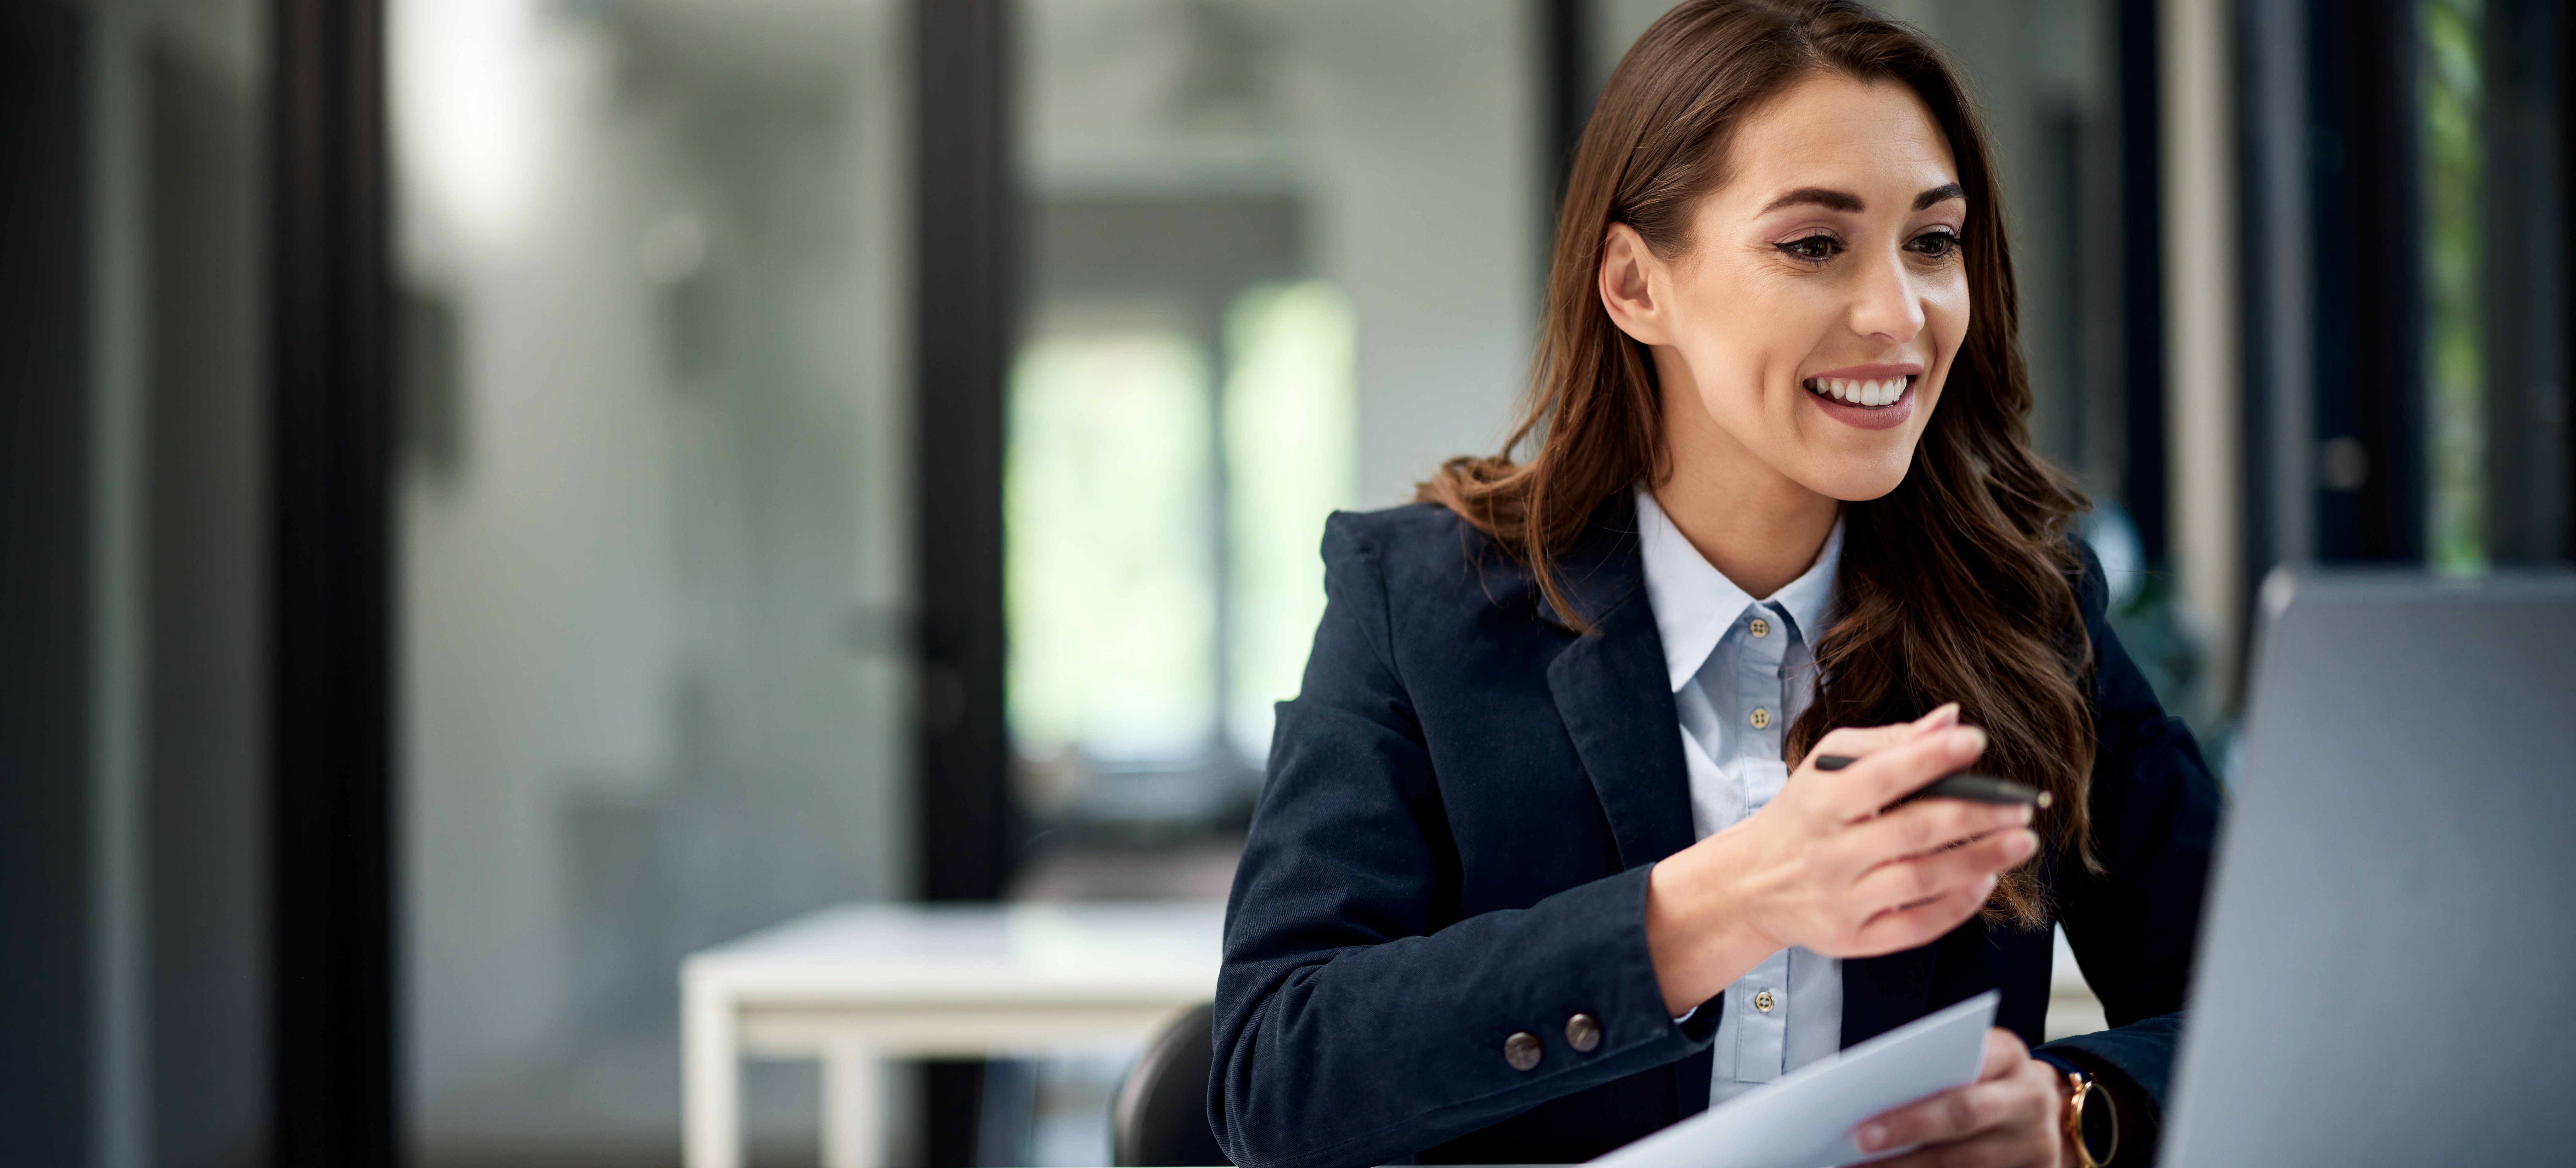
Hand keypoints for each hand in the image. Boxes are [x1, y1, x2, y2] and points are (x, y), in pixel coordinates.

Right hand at [1644, 704, 2038, 1010]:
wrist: (1750, 884)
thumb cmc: (1802, 816)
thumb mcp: (1826, 767)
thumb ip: (1888, 742)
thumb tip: (1950, 720)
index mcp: (1820, 803)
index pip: (1879, 777)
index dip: (1930, 758)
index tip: (1976, 741)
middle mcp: (1829, 853)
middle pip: (1913, 832)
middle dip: (1977, 816)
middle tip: (2021, 806)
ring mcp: (1841, 900)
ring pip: (1922, 881)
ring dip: (1980, 860)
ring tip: (2020, 842)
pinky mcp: (1853, 939)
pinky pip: (1916, 928)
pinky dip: (1958, 905)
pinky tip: (1985, 882)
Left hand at [1854, 1028, 2074, 1167]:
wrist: (2039, 1111)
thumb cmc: (1985, 1080)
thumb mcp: (1972, 1061)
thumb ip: (1934, 1069)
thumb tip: (1868, 1093)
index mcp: (2009, 1056)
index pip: (1968, 1062)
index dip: (1926, 1073)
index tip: (1869, 1094)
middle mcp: (2028, 1098)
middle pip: (1966, 1113)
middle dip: (1909, 1126)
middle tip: (1861, 1139)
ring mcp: (2036, 1142)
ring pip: (1969, 1161)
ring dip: (1911, 1166)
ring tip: (1863, 1166)